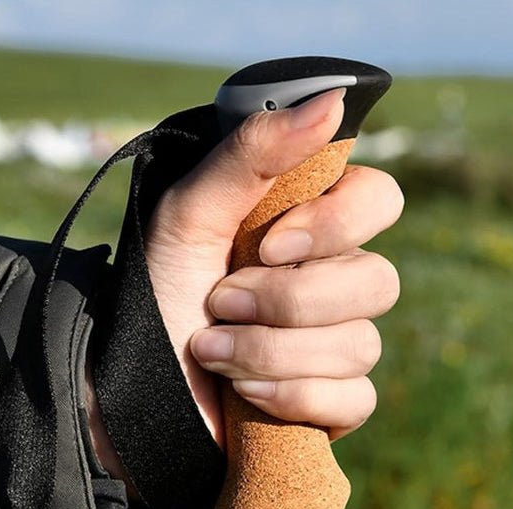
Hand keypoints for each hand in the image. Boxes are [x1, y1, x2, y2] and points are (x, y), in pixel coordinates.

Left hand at [145, 89, 402, 445]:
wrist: (133, 384)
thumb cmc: (158, 292)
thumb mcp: (189, 214)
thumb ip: (252, 154)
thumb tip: (332, 101)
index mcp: (309, 229)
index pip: (379, 201)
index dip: (336, 224)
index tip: (269, 243)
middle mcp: (333, 283)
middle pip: (379, 281)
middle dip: (288, 301)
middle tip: (221, 303)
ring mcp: (337, 346)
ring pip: (361, 345)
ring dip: (272, 351)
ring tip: (212, 353)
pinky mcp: (333, 403)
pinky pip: (356, 400)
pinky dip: (294, 397)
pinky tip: (246, 394)